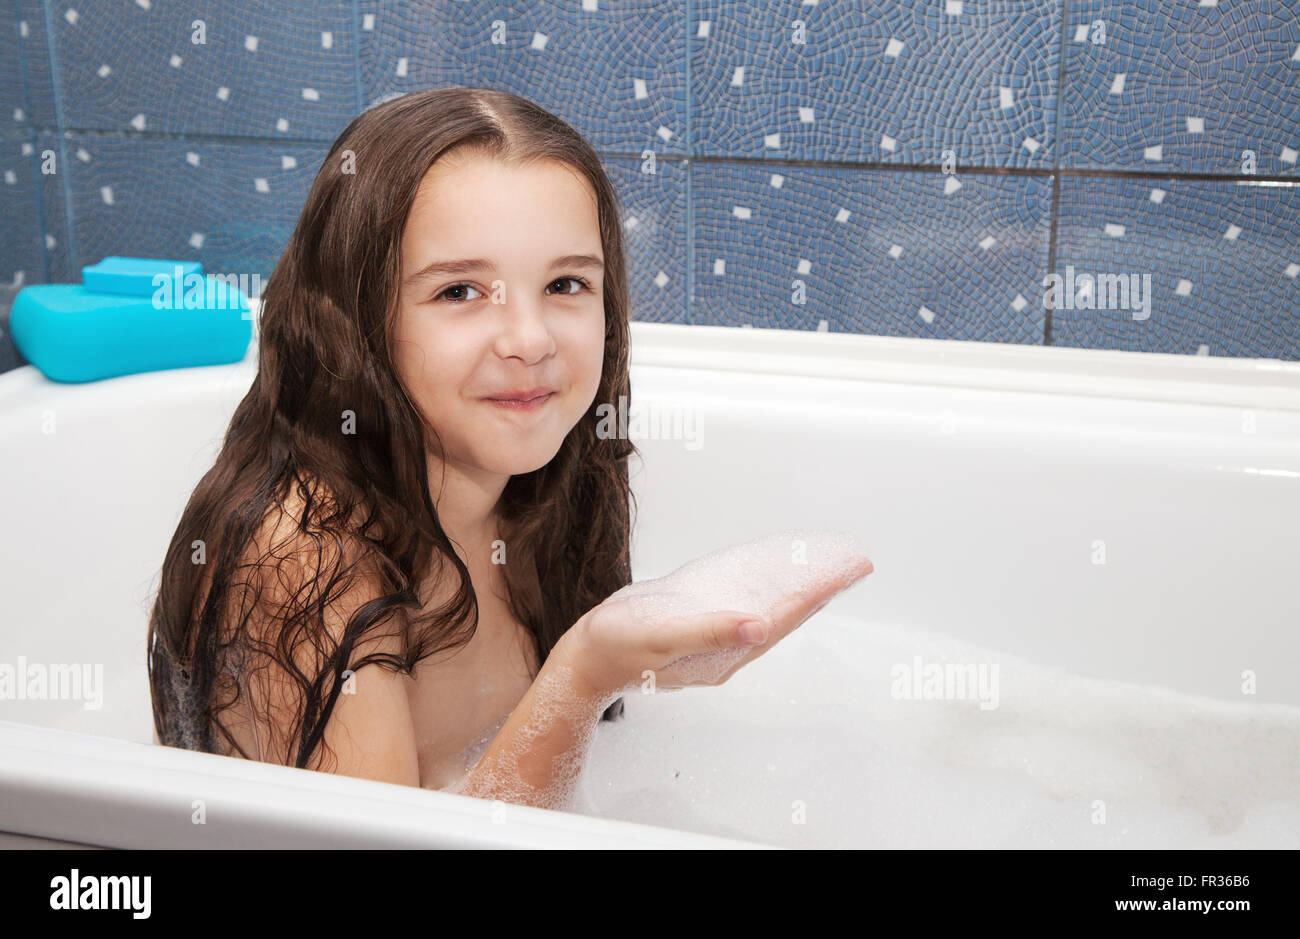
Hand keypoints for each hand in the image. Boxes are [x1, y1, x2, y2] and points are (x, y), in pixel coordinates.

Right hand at [557, 550, 872, 696]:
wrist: (586, 658)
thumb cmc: (618, 647)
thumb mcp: (663, 635)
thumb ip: (711, 630)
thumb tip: (758, 624)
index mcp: (729, 647)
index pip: (787, 614)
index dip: (820, 589)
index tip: (851, 568)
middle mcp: (730, 642)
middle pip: (787, 610)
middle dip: (821, 585)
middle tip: (856, 560)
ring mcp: (717, 633)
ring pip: (770, 604)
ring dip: (799, 584)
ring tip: (828, 560)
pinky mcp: (700, 620)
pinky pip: (744, 599)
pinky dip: (766, 582)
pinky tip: (775, 568)